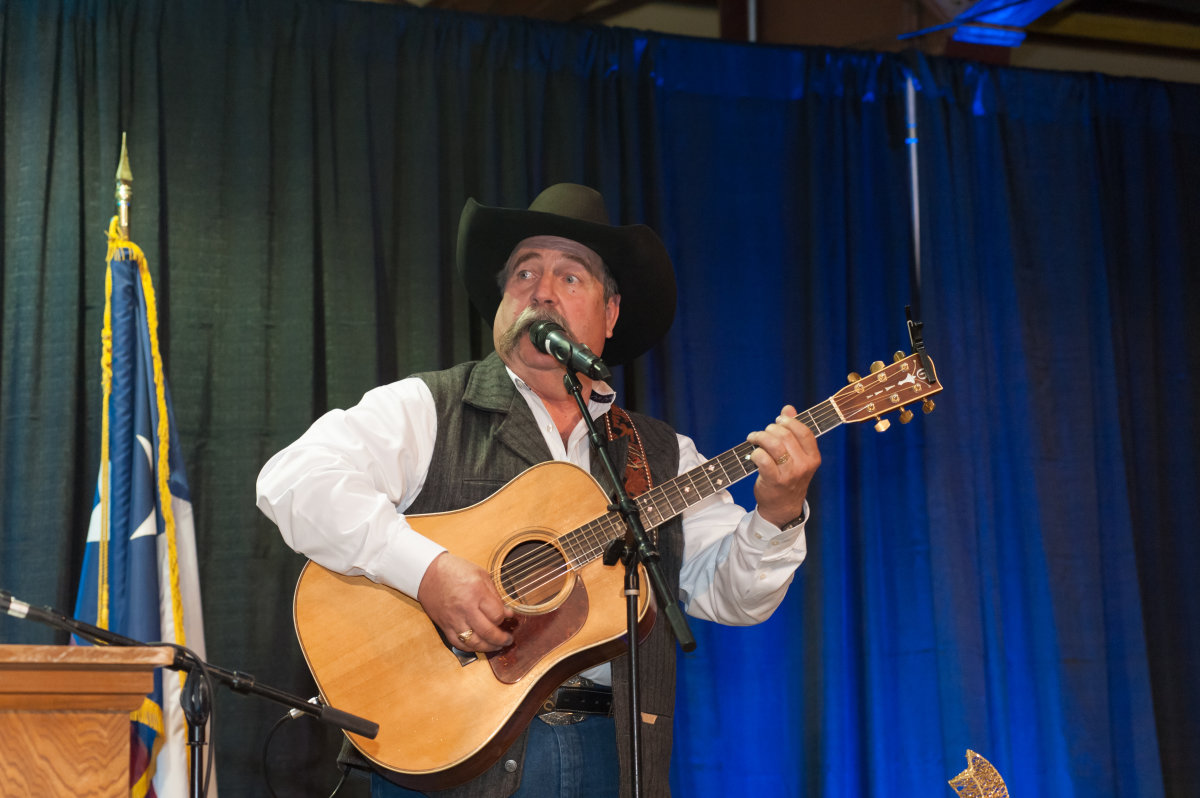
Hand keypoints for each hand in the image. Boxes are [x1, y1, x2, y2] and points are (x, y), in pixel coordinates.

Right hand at [417, 552, 514, 651]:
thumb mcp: (481, 575)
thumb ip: (495, 595)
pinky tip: (478, 645)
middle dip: (501, 639)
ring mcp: (454, 619)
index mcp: (476, 592)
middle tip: (508, 640)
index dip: (505, 617)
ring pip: (474, 642)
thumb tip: (507, 612)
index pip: (497, 614)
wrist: (428, 573)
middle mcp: (465, 608)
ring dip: (488, 647)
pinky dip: (469, 648)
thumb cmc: (455, 570)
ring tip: (496, 646)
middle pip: (488, 632)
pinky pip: (458, 643)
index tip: (509, 616)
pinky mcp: (444, 626)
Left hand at [746, 404, 820, 527]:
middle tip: (762, 433)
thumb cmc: (788, 477)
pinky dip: (755, 452)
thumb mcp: (797, 456)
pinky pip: (763, 458)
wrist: (783, 507)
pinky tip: (753, 454)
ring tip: (754, 438)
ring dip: (760, 436)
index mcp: (813, 457)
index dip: (789, 422)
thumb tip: (788, 408)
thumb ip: (794, 432)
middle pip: (785, 435)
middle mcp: (804, 465)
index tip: (778, 421)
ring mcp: (790, 474)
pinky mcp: (774, 481)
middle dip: (770, 429)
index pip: (804, 431)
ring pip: (773, 444)